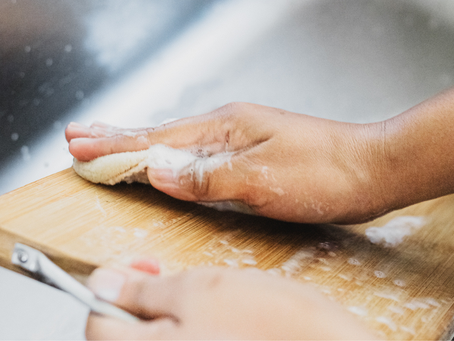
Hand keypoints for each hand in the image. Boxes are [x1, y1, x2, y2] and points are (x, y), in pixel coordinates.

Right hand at [66, 102, 386, 223]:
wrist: (367, 170)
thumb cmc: (321, 173)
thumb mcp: (262, 178)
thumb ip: (207, 176)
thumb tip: (156, 171)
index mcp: (224, 129)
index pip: (158, 140)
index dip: (117, 146)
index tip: (81, 145)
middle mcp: (226, 129)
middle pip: (161, 134)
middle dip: (118, 137)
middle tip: (80, 136)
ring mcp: (237, 140)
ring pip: (176, 142)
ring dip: (139, 144)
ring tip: (109, 141)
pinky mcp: (248, 154)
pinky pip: (196, 154)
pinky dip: (169, 156)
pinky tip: (162, 158)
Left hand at [85, 265, 375, 339]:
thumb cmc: (267, 321)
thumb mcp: (199, 289)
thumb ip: (142, 291)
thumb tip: (102, 282)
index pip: (97, 322)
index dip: (112, 286)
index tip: (137, 265)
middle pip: (123, 333)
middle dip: (138, 296)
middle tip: (165, 272)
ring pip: (153, 337)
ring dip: (162, 308)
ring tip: (195, 290)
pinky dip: (183, 324)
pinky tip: (207, 310)